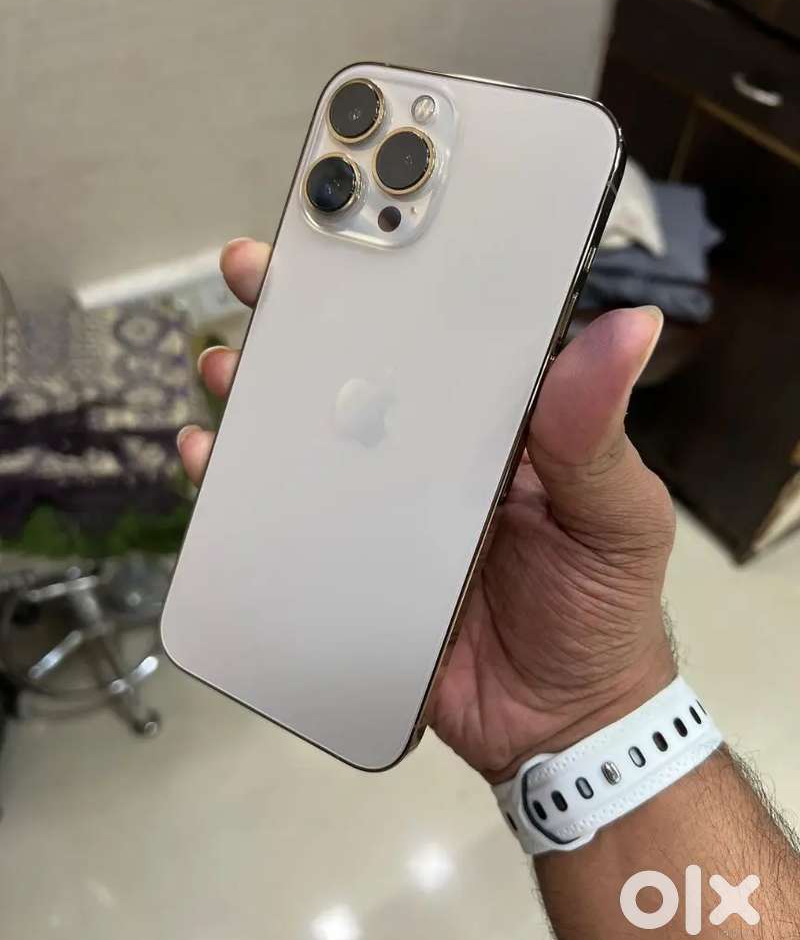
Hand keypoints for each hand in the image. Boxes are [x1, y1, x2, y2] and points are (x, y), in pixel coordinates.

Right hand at [179, 238, 675, 782]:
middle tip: (258, 273)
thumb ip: (600, 434)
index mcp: (498, 422)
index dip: (401, 275)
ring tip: (226, 365)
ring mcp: (381, 504)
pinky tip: (209, 456)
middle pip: (359, 368)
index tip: (358, 218)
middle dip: (305, 315)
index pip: (444, 333)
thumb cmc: (600, 609)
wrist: (556, 720)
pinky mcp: (344, 560)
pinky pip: (282, 511)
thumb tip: (631, 325)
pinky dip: (240, 481)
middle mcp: (431, 450)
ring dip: (260, 389)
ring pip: (308, 431)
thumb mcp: (615, 517)